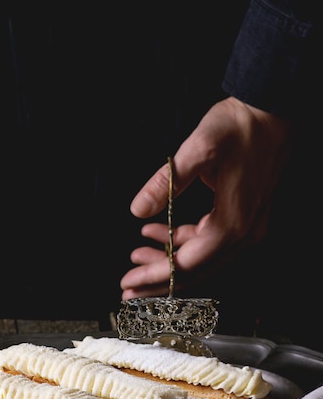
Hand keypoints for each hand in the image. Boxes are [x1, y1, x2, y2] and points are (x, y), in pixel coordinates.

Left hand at [120, 96, 293, 299]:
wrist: (270, 110)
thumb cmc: (239, 127)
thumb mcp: (199, 149)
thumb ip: (166, 182)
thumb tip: (138, 210)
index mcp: (233, 222)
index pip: (188, 263)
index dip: (156, 276)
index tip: (128, 282)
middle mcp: (243, 231)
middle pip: (196, 271)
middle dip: (159, 280)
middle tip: (127, 288)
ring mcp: (246, 225)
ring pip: (201, 257)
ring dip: (168, 259)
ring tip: (137, 254)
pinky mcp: (242, 215)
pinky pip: (208, 239)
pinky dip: (181, 239)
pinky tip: (158, 232)